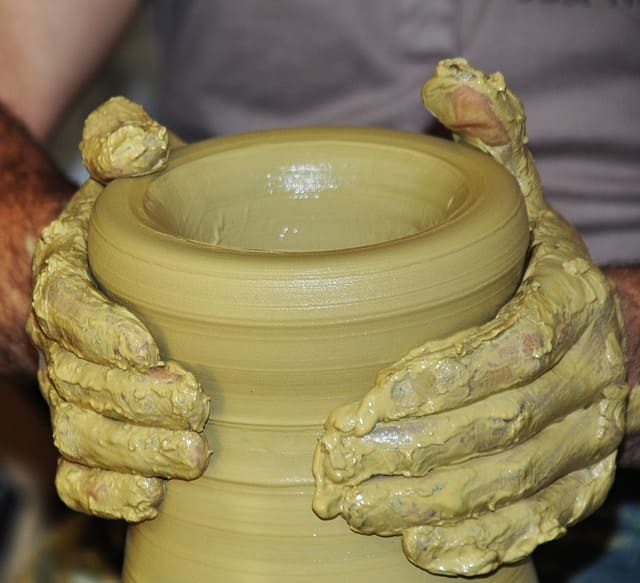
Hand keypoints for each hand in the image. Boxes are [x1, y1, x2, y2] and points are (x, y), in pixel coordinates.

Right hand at [27, 97, 209, 521]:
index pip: (69, 308)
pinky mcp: (90, 421)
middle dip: (137, 402)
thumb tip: (129, 141)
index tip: (146, 347)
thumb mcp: (137, 166)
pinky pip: (82, 467)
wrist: (108, 263)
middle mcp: (62, 340)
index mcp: (67, 276)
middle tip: (196, 412)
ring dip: (134, 452)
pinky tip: (149, 498)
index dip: (100, 331)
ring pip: (84, 432)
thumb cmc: (134, 216)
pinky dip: (108, 489)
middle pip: (83, 381)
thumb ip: (126, 143)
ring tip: (189, 460)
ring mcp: (71, 386)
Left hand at [312, 59, 628, 575]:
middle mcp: (590, 376)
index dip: (435, 381)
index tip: (357, 406)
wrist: (581, 323)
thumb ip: (491, 144)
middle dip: (413, 455)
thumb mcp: (513, 200)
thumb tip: (450, 78)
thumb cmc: (524, 264)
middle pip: (501, 426)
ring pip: (513, 483)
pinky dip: (482, 540)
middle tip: (332, 472)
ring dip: (431, 506)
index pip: (505, 348)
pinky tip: (422, 551)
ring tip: (353, 511)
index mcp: (568, 303)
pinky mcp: (581, 482)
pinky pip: (539, 521)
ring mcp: (591, 437)